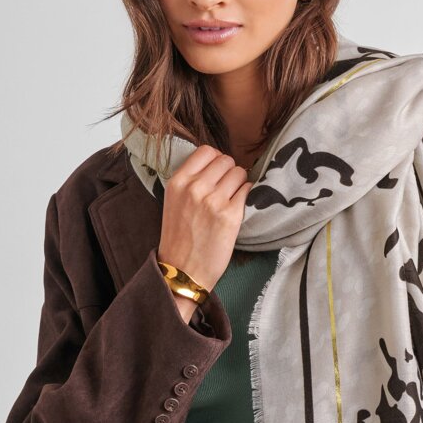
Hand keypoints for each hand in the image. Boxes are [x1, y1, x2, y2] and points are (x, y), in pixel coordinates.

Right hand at [157, 144, 252, 293]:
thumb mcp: (174, 202)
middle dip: (229, 173)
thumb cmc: (180, 238)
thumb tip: (217, 163)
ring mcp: (214, 201)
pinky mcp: (231, 215)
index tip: (217, 174)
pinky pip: (248, 191)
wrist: (183, 271)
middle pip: (226, 160)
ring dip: (239, 184)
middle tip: (226, 190)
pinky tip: (238, 208)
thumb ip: (191, 180)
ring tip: (231, 200)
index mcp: (178, 182)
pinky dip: (247, 196)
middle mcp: (195, 187)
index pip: (207, 151)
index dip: (216, 161)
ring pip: (239, 173)